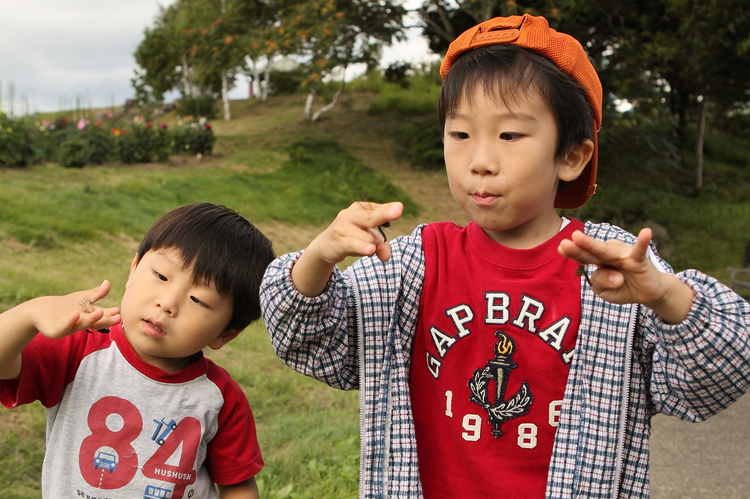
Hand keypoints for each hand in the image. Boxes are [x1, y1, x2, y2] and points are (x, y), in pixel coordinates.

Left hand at [29, 280, 120, 338]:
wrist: (39, 311)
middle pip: (95, 322)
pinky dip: (70, 321)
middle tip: (117, 318)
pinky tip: (75, 313)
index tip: (118, 312)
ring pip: (82, 324)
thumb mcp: (82, 299)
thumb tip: (108, 282)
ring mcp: (69, 327)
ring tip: (100, 312)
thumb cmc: (63, 306)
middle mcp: (81, 323)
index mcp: (88, 317)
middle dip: (106, 320)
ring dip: (91, 319)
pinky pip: (64, 326)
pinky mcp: (56, 329)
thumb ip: (97, 294)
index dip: (110, 315)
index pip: (102, 316)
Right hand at [307, 201, 403, 264]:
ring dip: (371, 247)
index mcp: (359, 209)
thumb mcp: (369, 239)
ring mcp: (342, 227)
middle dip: (385, 214)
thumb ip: (381, 245)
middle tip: (398, 210)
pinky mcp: (338, 241)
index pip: (377, 209)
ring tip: (364, 248)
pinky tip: (370, 250)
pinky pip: (354, 245)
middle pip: (371, 217)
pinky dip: (362, 248)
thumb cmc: (352, 238)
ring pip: (368, 239)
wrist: (325, 246)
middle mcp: (349, 214)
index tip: (399, 208)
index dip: (388, 210)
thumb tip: (386, 256)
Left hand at [558, 228, 692, 322]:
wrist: (648, 292)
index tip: (560, 247)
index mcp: (599, 261)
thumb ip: (601, 284)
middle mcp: (609, 254)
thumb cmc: (623, 288)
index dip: (573, 252)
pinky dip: (642, 242)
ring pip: (608, 252)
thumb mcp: (606, 293)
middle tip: (564, 241)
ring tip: (577, 238)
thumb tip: (615, 276)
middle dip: (577, 246)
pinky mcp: (640, 260)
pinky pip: (640, 250)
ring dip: (594, 247)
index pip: (584, 256)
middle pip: (592, 251)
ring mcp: (624, 255)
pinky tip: (646, 232)